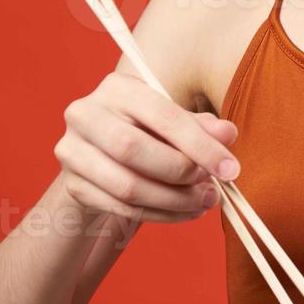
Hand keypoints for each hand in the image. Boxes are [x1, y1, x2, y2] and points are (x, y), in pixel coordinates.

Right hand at [55, 71, 239, 223]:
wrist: (102, 158)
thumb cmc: (147, 133)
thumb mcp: (174, 123)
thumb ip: (200, 126)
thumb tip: (227, 134)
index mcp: (118, 88)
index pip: (162, 115)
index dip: (200, 145)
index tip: (230, 169)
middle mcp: (86, 114)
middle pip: (133, 149)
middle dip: (181, 173)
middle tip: (213, 188)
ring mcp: (73, 151)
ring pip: (127, 186)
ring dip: (174, 201)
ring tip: (204, 202)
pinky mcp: (73, 185)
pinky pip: (122, 209)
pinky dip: (160, 215)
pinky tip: (184, 213)